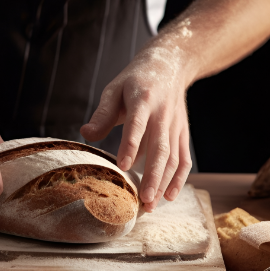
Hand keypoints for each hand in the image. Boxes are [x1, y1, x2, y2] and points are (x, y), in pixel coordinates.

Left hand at [81, 28, 192, 211]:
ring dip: (164, 182)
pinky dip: (179, 178)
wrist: (170, 66)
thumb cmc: (136, 80)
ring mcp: (175, 126)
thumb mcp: (114, 89)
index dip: (131, 145)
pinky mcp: (182, 133)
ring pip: (173, 158)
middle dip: (153, 175)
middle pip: (160, 148)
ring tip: (151, 204)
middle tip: (143, 199)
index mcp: (143, 100)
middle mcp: (163, 115)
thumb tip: (85, 134)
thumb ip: (102, 114)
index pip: (137, 125)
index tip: (124, 167)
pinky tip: (169, 196)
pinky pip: (184, 159)